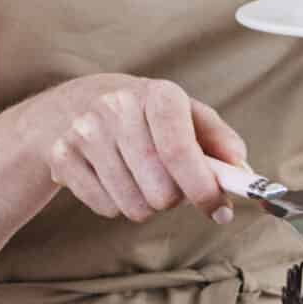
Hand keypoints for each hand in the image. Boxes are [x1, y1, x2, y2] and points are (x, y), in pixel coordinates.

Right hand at [44, 75, 247, 225]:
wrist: (74, 103)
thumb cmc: (144, 114)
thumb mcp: (184, 113)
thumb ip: (219, 140)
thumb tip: (240, 171)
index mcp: (157, 94)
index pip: (180, 150)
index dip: (202, 187)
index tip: (217, 209)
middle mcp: (117, 107)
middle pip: (160, 189)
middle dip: (173, 199)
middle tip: (169, 183)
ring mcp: (85, 132)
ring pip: (133, 205)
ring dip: (145, 204)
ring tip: (139, 179)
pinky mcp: (62, 156)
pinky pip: (106, 208)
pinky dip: (117, 204)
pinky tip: (113, 179)